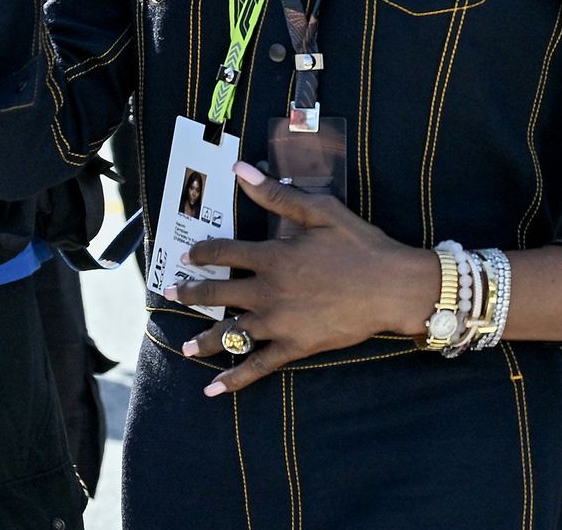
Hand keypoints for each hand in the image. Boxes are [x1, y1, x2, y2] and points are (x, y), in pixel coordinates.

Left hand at [171, 162, 437, 395]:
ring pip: (231, 333)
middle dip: (191, 294)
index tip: (188, 255)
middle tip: (170, 293)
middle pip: (218, 294)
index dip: (203, 253)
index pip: (225, 253)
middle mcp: (268, 291)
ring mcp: (279, 323)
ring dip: (204, 341)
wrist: (391, 287)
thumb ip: (277, 196)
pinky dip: (235, 379)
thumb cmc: (359, 245)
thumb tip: (241, 171)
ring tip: (184, 347)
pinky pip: (258, 366)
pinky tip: (213, 390)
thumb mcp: (321, 211)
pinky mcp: (295, 347)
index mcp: (273, 257)